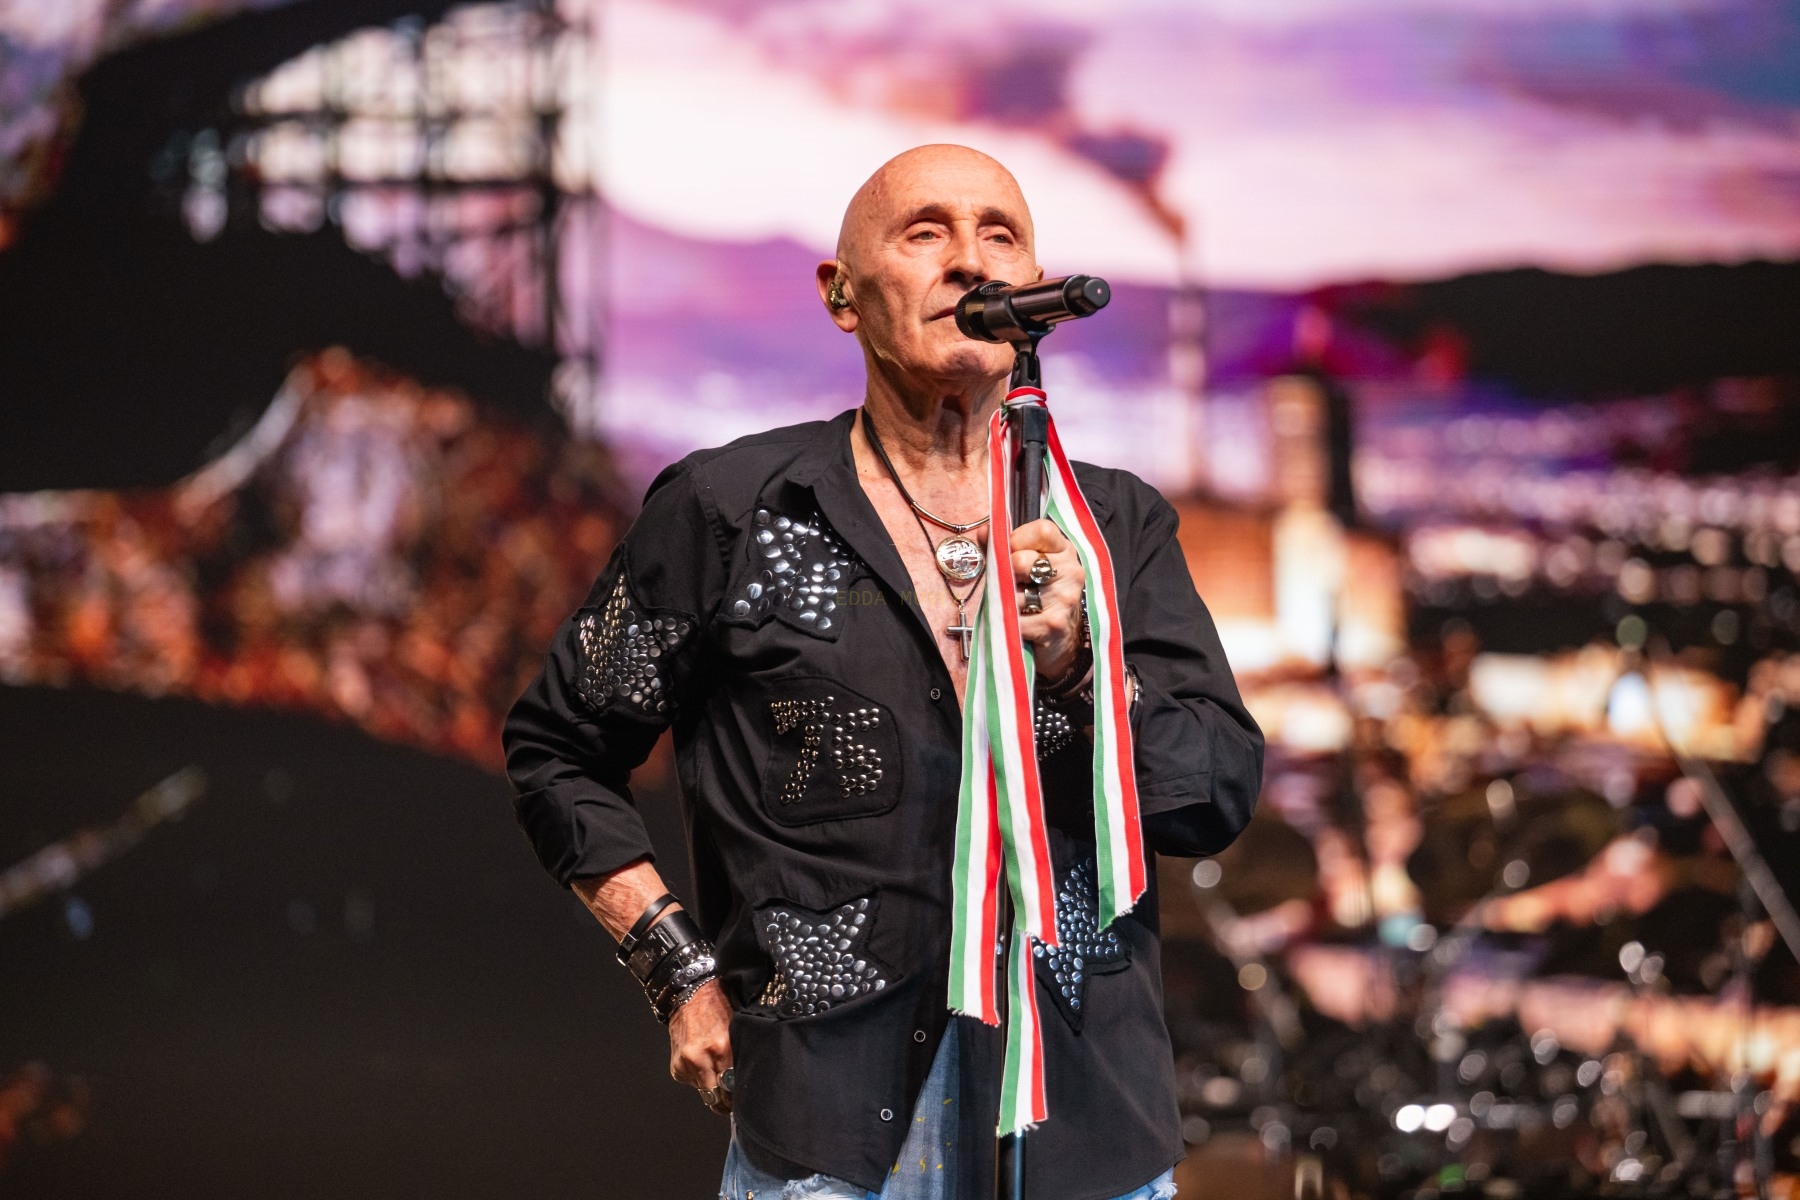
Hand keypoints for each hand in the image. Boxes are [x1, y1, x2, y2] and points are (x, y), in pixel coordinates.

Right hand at [669, 978, 733, 1115]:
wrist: (689, 996)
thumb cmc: (718, 1008)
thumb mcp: (736, 1028)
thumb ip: (739, 1056)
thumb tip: (747, 1081)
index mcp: (722, 1048)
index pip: (732, 1087)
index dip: (738, 1097)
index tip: (743, 1101)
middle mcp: (701, 1058)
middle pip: (716, 1097)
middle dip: (725, 1102)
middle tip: (733, 1103)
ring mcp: (686, 1064)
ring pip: (703, 1092)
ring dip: (711, 1087)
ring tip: (716, 1071)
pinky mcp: (676, 1067)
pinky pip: (691, 1082)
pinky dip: (698, 1077)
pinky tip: (702, 1061)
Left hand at [1010, 518, 1085, 681]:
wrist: (1062, 642)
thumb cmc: (1039, 598)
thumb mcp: (1026, 567)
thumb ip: (1003, 547)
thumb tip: (983, 531)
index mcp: (1065, 551)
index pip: (1042, 530)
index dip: (1017, 538)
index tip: (1008, 551)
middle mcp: (1071, 571)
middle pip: (1023, 560)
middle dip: (1006, 573)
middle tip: (1010, 584)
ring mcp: (1064, 598)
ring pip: (1014, 592)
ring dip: (1005, 601)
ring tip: (1014, 605)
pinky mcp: (1054, 624)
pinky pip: (1014, 617)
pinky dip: (1007, 621)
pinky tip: (1016, 622)